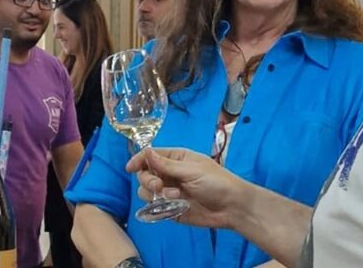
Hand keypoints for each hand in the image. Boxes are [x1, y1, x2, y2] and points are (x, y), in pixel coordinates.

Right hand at [126, 148, 249, 229]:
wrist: (232, 207)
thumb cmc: (218, 183)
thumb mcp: (192, 170)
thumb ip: (167, 165)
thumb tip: (146, 153)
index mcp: (176, 159)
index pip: (150, 156)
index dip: (138, 160)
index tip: (130, 168)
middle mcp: (170, 174)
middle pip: (145, 174)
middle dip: (148, 180)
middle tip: (159, 186)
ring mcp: (169, 192)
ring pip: (146, 192)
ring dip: (156, 195)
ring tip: (175, 197)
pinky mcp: (170, 208)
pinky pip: (155, 208)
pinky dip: (159, 207)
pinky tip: (173, 207)